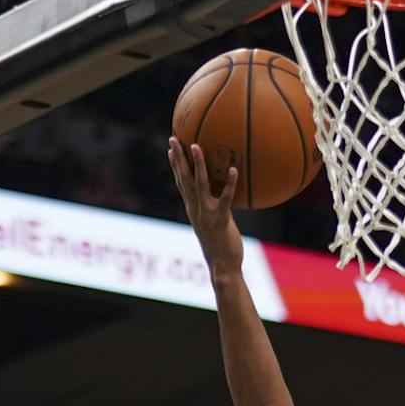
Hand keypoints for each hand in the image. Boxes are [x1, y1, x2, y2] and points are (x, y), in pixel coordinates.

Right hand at [165, 137, 244, 279]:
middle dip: (178, 158)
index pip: (181, 183)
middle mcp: (195, 209)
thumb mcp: (213, 226)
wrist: (223, 267)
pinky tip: (233, 170)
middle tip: (173, 138)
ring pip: (199, 184)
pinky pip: (225, 199)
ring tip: (196, 146)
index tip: (171, 149)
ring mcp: (206, 214)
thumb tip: (220, 199)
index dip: (175, 166)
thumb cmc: (221, 247)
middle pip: (183, 179)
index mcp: (192, 209)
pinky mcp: (220, 220)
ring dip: (197, 164)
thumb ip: (213, 211)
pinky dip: (230, 184)